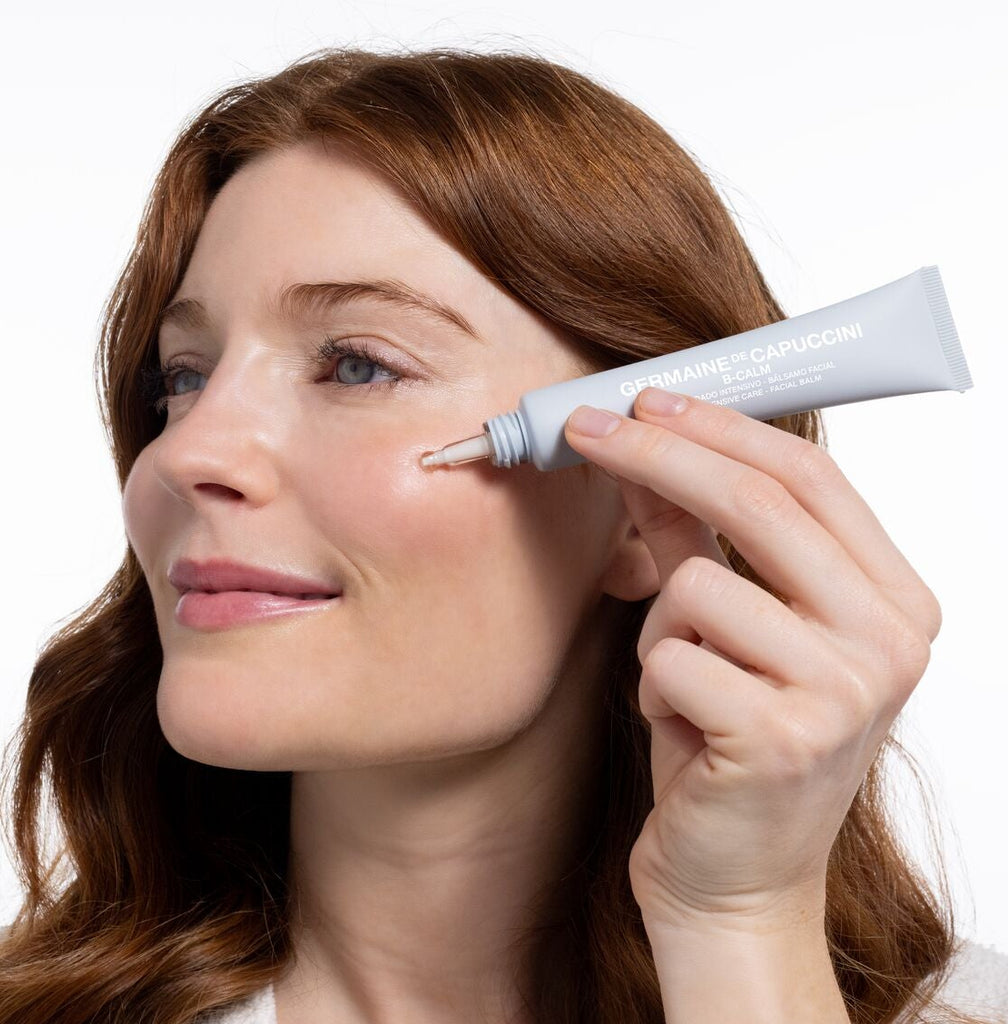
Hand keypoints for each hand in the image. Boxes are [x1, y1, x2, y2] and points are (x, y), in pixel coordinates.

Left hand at [564, 389, 940, 931]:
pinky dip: (653, 686)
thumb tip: (644, 448)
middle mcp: (890, 641)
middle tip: (584, 429)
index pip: (808, 477)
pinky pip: (670, 657)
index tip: (648, 398)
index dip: (720, 427)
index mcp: (894, 602)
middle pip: (759, 502)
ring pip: (698, 584)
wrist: (734, 884)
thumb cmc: (729, 749)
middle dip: (656, 455)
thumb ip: (696, 537)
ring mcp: (845, 691)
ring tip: (684, 686)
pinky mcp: (782, 738)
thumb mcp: (724, 631)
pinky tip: (683, 732)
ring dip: (661, 629)